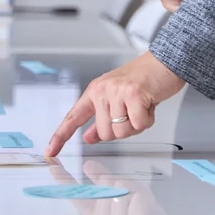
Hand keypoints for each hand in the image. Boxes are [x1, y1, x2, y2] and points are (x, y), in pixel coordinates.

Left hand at [45, 52, 185, 156]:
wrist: (164, 62)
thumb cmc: (142, 81)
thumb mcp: (116, 98)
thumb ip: (100, 119)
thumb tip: (88, 138)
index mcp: (95, 91)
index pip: (73, 117)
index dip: (60, 136)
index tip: (50, 151)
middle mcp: (102, 90)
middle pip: (105, 133)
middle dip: (123, 130)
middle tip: (133, 113)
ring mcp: (117, 91)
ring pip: (122, 132)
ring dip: (136, 125)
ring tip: (142, 107)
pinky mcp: (134, 94)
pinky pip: (139, 125)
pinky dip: (148, 121)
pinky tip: (149, 105)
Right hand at [49, 159, 185, 214]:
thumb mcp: (121, 198)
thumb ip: (104, 182)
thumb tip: (86, 165)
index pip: (76, 195)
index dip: (63, 178)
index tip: (51, 163)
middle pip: (106, 183)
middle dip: (123, 183)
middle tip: (134, 202)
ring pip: (121, 188)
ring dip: (135, 191)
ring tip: (142, 210)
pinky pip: (134, 195)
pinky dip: (144, 197)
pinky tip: (147, 212)